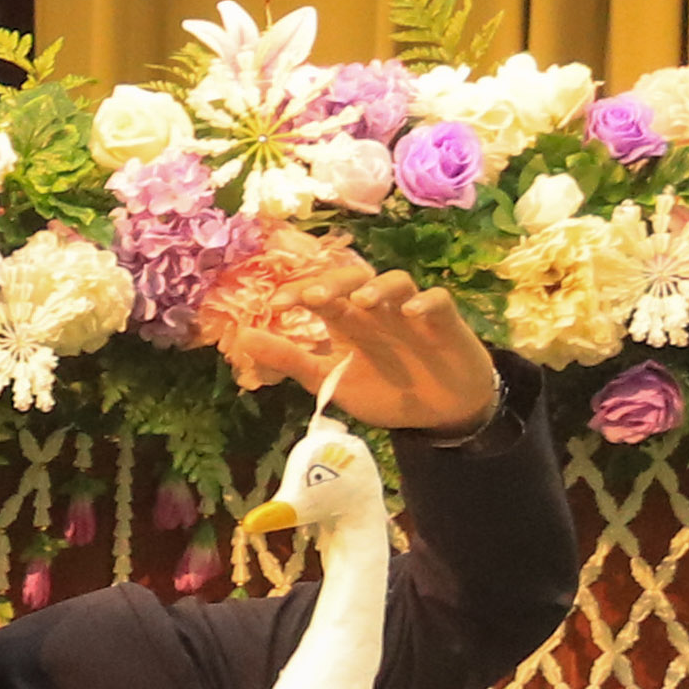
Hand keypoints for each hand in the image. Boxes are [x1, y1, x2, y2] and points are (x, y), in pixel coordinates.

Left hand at [218, 259, 500, 436]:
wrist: (438, 412)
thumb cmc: (384, 390)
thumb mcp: (331, 379)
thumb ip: (290, 360)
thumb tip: (243, 339)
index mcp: (347, 320)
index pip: (319, 294)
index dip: (297, 293)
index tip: (275, 307)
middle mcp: (377, 310)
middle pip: (355, 277)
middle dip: (334, 282)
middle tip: (315, 297)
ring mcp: (411, 313)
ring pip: (397, 280)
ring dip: (379, 287)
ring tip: (363, 302)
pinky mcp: (445, 322)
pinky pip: (438, 300)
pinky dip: (426, 302)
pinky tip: (413, 312)